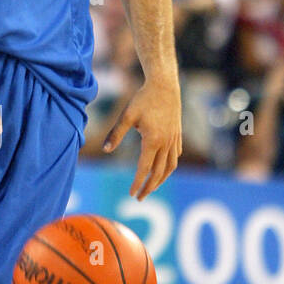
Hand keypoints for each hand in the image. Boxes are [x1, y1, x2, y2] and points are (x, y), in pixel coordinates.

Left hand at [104, 77, 181, 198]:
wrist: (164, 84)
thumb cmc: (143, 99)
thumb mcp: (126, 115)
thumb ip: (115, 134)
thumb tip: (105, 150)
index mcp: (153, 141)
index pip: (144, 168)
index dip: (138, 182)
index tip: (131, 194)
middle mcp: (166, 143)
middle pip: (159, 172)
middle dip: (149, 187)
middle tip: (140, 198)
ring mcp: (174, 139)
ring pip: (170, 167)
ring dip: (161, 180)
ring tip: (152, 187)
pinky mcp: (178, 134)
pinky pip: (175, 156)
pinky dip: (169, 166)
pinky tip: (164, 169)